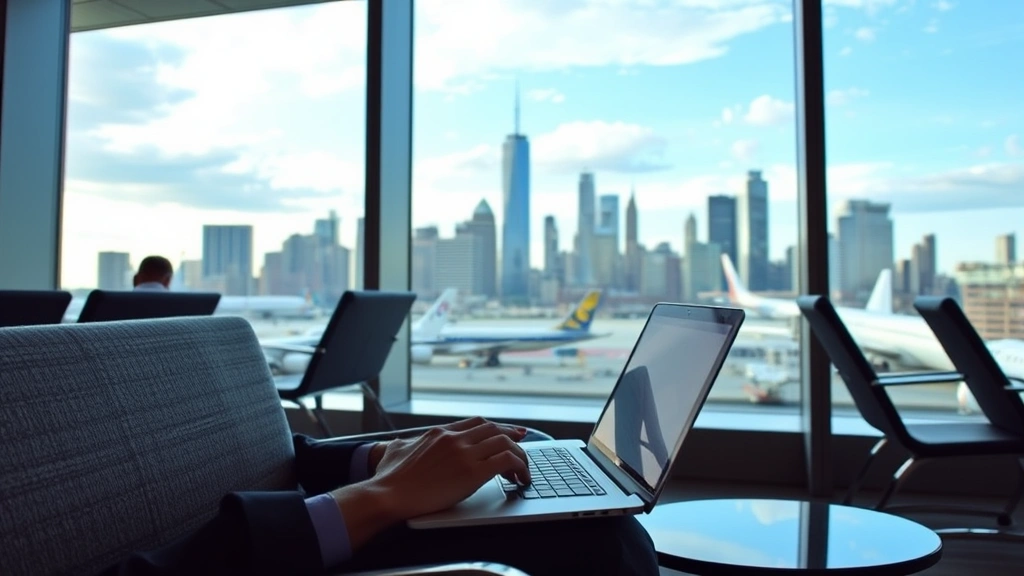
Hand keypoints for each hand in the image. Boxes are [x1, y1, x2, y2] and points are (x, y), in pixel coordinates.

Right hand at [369, 417, 530, 520]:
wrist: (389, 494)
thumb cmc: (389, 479)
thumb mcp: (395, 451)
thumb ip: (404, 444)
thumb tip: (401, 445)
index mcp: (439, 432)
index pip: (476, 423)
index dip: (496, 427)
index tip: (508, 432)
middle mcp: (454, 439)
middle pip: (494, 429)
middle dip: (512, 437)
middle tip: (522, 444)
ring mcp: (464, 454)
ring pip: (505, 442)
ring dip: (518, 455)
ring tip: (522, 470)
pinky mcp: (473, 472)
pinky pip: (507, 460)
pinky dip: (519, 467)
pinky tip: (520, 478)